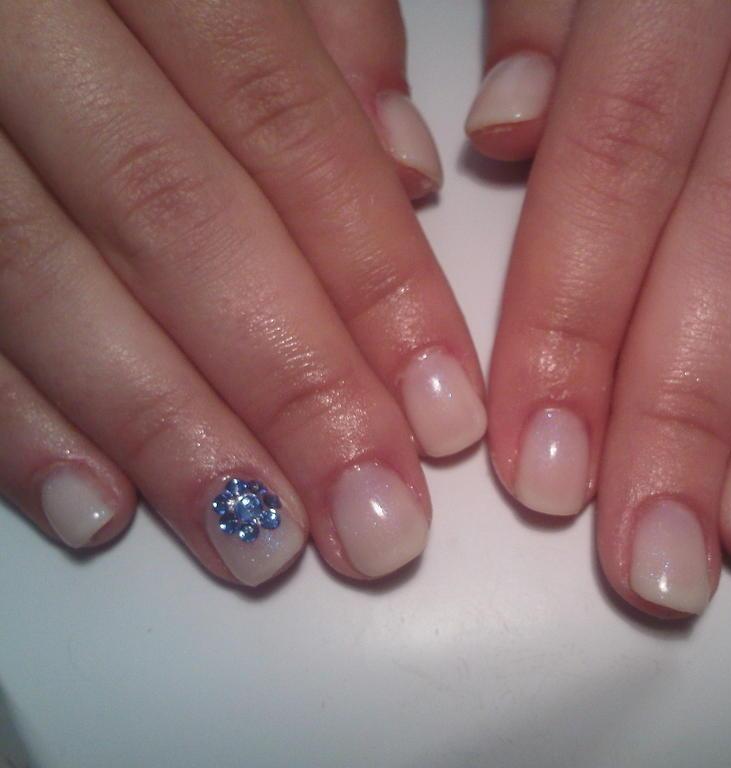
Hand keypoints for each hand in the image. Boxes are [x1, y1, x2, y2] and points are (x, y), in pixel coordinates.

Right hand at [0, 0, 485, 585]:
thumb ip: (329, 26)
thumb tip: (405, 169)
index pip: (285, 127)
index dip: (374, 277)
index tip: (443, 408)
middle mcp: (28, 23)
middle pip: (178, 220)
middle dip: (288, 384)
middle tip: (373, 516)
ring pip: (46, 277)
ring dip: (167, 429)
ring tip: (262, 540)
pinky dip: (15, 416)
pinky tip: (98, 507)